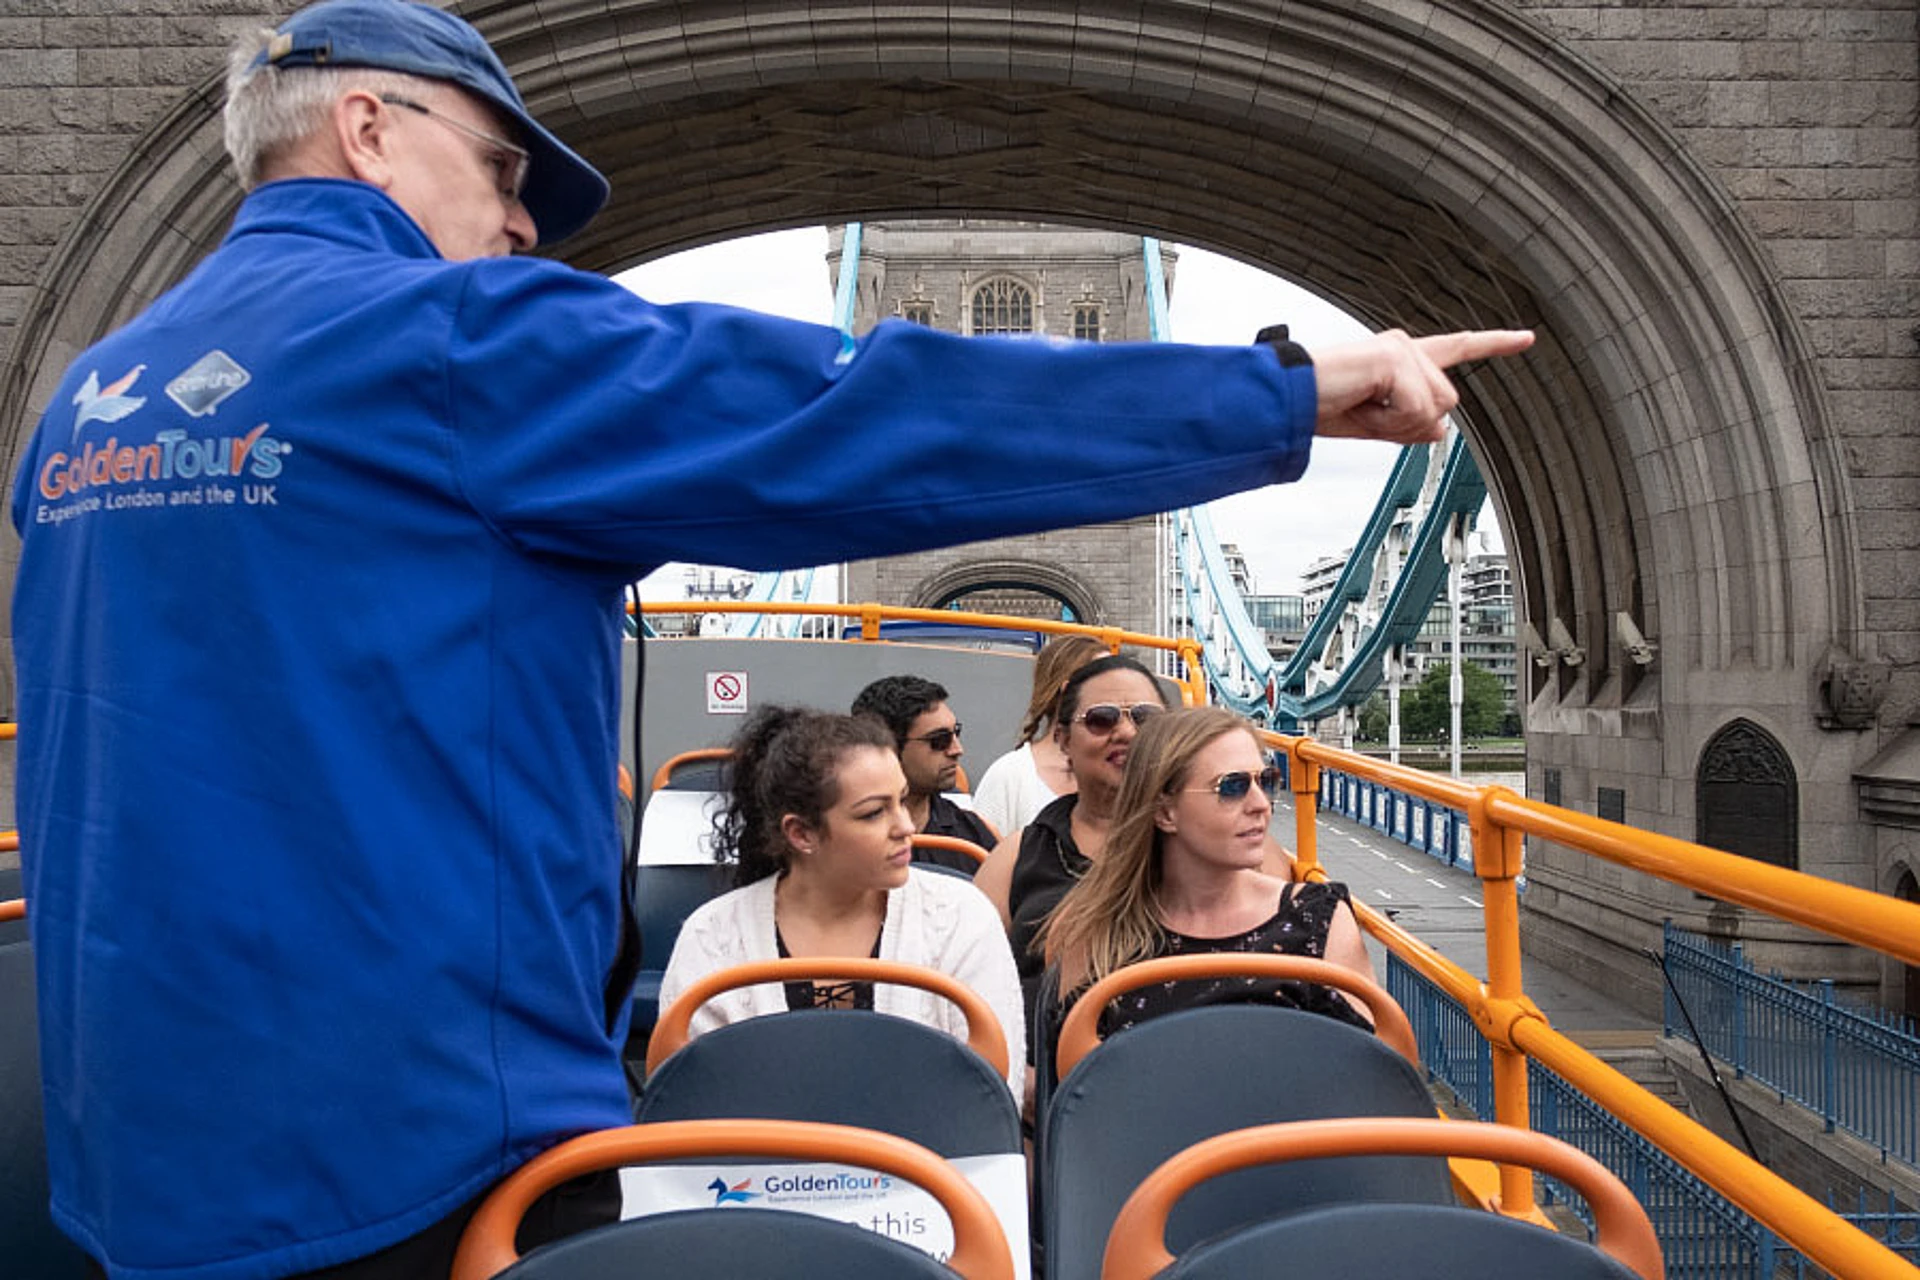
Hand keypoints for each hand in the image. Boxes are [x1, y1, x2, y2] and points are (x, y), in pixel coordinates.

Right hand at [1310, 329, 1534, 443]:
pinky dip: (1387, 420)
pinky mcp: (1393, 357)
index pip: (1457, 348)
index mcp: (1401, 358)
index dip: (1494, 344)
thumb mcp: (1376, 424)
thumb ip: (1413, 424)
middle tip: (1368, 414)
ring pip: (1434, 408)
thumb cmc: (1320, 406)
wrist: (1287, 399)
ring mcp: (1400, 348)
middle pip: (1445, 404)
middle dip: (1411, 424)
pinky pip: (1414, 409)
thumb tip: (1440, 428)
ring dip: (1398, 423)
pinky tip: (1362, 404)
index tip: (1526, 338)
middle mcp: (1405, 346)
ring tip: (1362, 407)